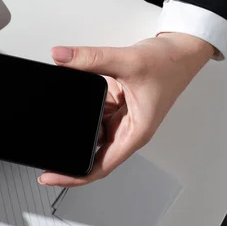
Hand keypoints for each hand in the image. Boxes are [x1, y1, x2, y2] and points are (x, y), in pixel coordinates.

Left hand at [39, 32, 214, 186]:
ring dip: (75, 128)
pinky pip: (94, 111)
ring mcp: (122, 118)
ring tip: (53, 123)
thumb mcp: (127, 61)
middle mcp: (128, 129)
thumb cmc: (171, 64)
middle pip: (93, 153)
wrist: (183, 48)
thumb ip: (90, 58)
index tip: (50, 177)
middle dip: (69, 154)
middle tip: (43, 153)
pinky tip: (70, 102)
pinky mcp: (117, 105)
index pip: (100, 166)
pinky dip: (81, 108)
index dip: (73, 176)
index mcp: (134, 133)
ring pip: (92, 130)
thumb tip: (61, 57)